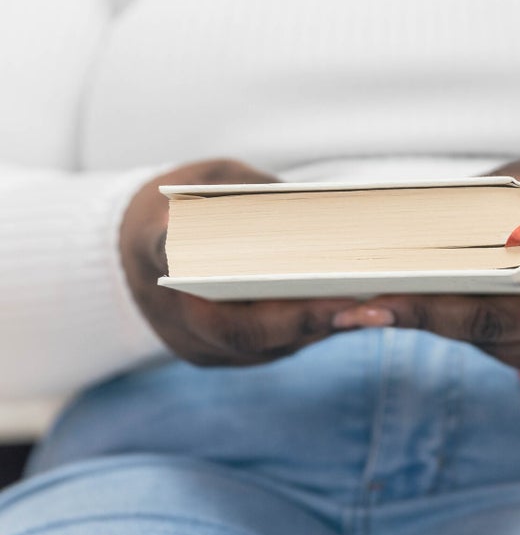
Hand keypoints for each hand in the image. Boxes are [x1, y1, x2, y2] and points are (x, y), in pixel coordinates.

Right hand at [120, 159, 361, 367]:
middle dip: (308, 318)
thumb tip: (315, 212)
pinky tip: (353, 315)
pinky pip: (266, 350)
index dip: (239, 262)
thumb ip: (250, 192)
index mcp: (160, 248)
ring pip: (262, 347)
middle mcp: (171, 308)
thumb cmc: (183, 201)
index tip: (292, 269)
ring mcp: (191, 342)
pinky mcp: (213, 356)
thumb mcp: (211, 178)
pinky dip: (309, 333)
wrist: (126, 252)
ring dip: (319, 330)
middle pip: (243, 328)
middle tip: (366, 305)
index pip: (200, 263)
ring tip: (376, 311)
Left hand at [334, 154, 519, 380]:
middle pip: (507, 320)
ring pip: (493, 342)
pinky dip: (460, 329)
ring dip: (430, 324)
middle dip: (429, 315)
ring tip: (366, 307)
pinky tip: (417, 312)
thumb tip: (436, 205)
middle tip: (366, 307)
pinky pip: (500, 351)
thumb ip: (512, 190)